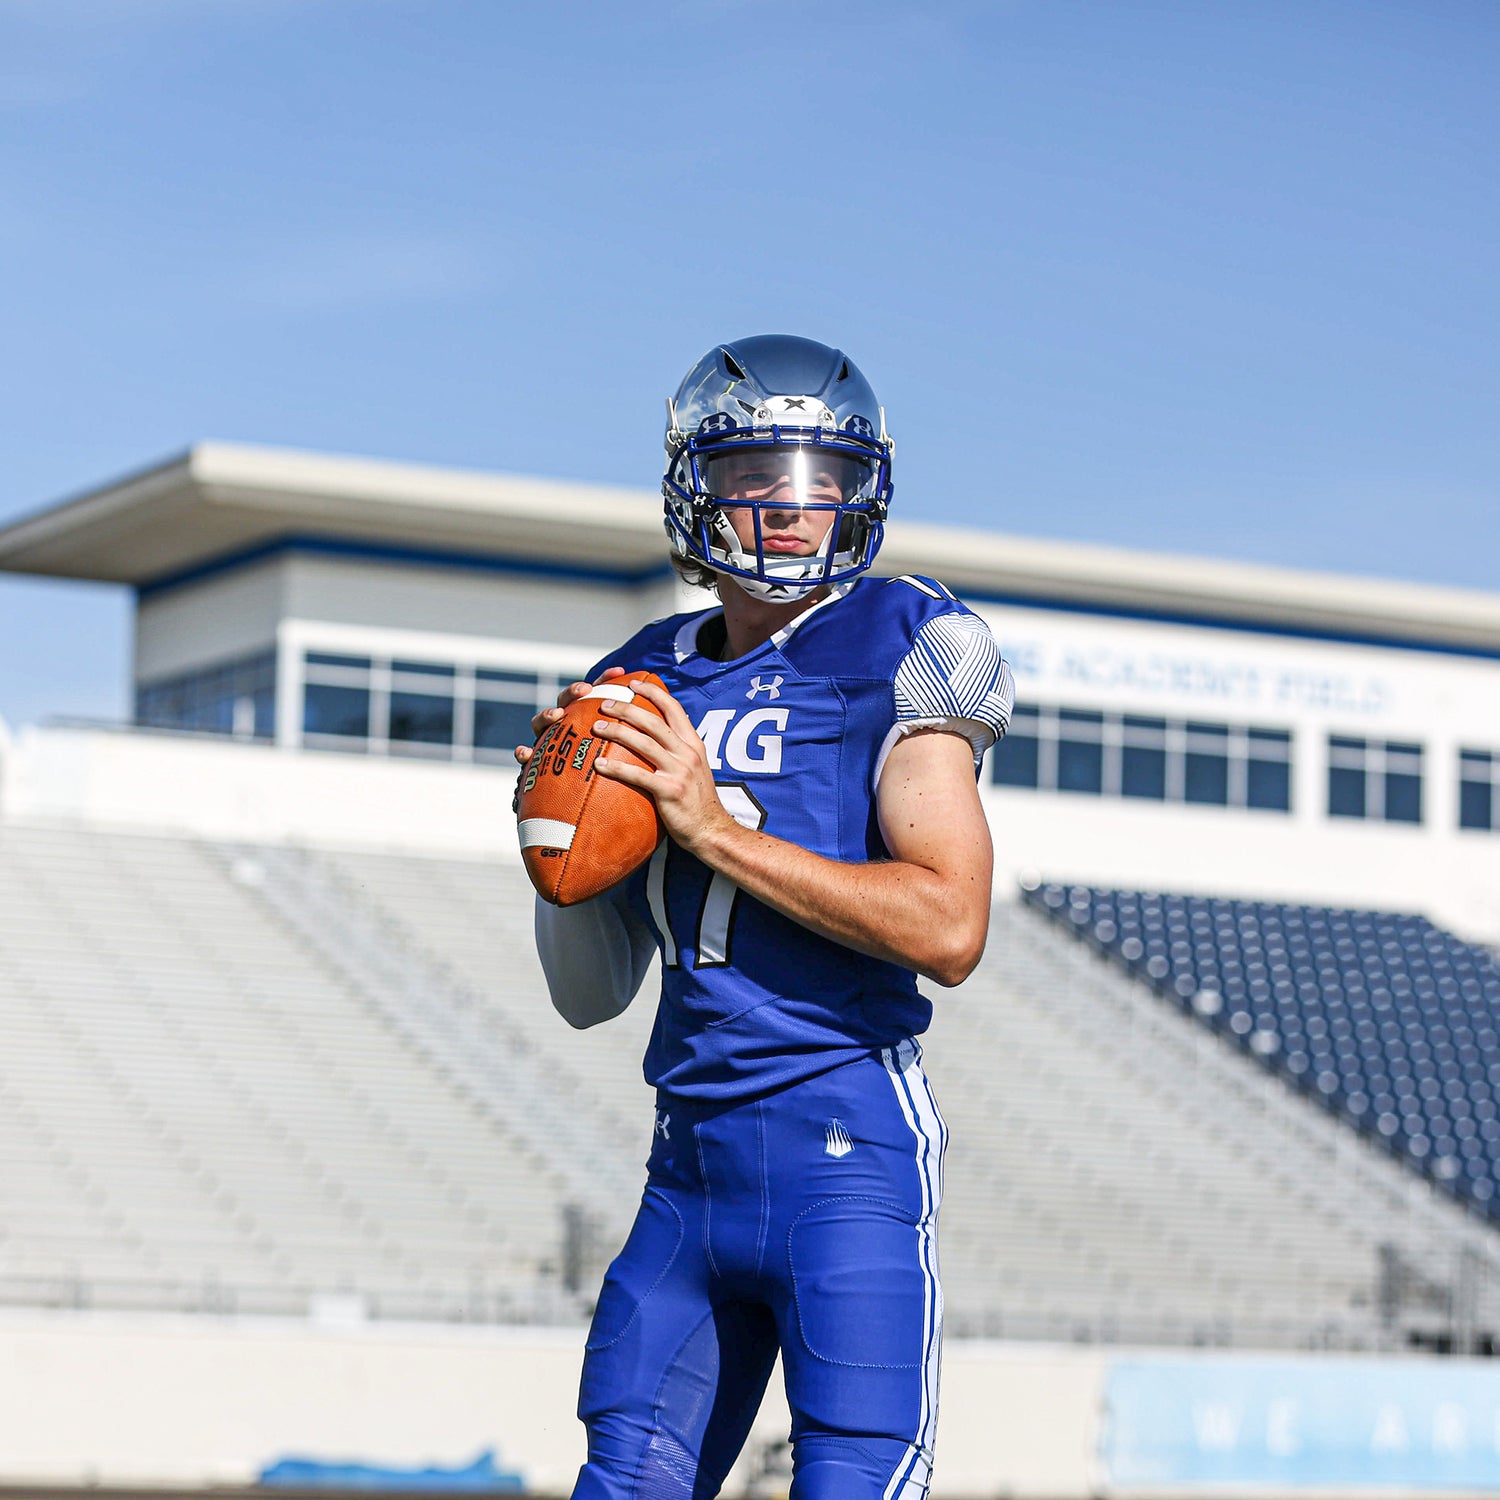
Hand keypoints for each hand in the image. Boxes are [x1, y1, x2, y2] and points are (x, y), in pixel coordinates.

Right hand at [513, 667, 624, 809]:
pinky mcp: (535, 763)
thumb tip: (665, 731)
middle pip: (566, 703)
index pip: (595, 698)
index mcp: (587, 724)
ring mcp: (549, 743)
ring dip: (546, 715)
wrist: (577, 809)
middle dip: (573, 692)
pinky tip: (525, 753)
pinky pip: (526, 757)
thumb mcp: (623, 764)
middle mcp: (566, 729)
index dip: (605, 681)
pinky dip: (523, 753)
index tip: (619, 672)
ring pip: (542, 723)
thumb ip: (634, 747)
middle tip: (585, 691)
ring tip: (556, 715)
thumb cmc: (607, 785)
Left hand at [591, 679, 736, 856]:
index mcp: (693, 744)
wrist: (711, 830)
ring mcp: (679, 771)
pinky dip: (616, 768)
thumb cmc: (697, 802)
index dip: (653, 692)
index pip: (674, 708)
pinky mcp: (669, 790)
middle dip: (626, 708)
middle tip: (604, 703)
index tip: (634, 682)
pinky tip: (599, 765)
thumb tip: (655, 739)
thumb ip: (678, 752)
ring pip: (643, 743)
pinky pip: (638, 775)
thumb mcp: (694, 769)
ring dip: (617, 732)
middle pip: (653, 721)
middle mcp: (688, 753)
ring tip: (596, 727)